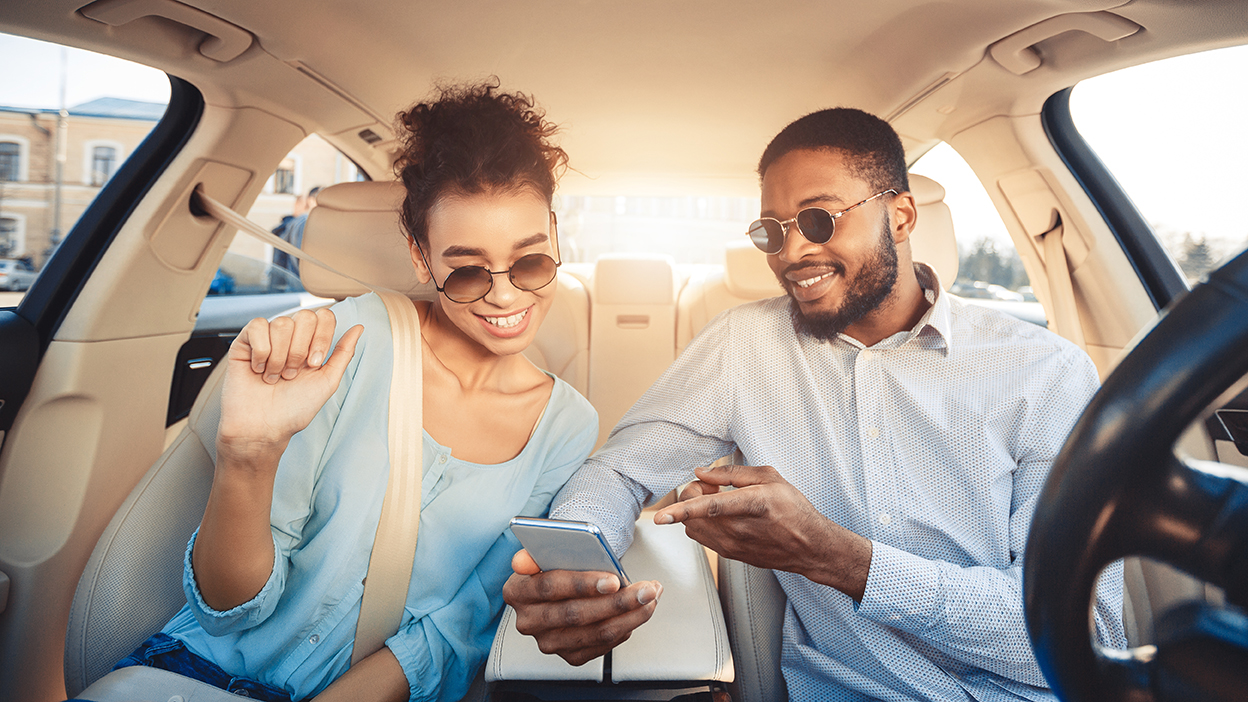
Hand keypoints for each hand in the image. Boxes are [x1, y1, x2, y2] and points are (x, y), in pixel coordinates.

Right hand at [217, 308, 362, 463]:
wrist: (263, 427)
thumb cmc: (294, 409)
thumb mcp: (327, 381)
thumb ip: (344, 353)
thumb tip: (359, 328)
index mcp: (311, 344)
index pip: (324, 317)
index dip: (322, 338)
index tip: (314, 364)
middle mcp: (290, 338)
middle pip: (305, 316)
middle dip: (301, 350)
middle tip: (292, 374)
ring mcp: (267, 338)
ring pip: (282, 323)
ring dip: (280, 356)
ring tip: (275, 376)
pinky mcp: (244, 342)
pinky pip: (257, 326)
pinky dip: (261, 352)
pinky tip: (259, 369)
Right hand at [502, 549, 662, 665]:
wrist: (559, 588)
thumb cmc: (554, 566)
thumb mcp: (543, 553)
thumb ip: (534, 553)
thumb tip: (522, 560)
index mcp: (517, 591)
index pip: (549, 587)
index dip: (583, 584)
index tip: (614, 579)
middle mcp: (529, 621)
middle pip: (576, 614)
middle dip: (617, 602)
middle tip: (646, 590)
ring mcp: (548, 642)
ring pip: (596, 632)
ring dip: (630, 616)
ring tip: (650, 598)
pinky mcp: (568, 655)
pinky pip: (602, 645)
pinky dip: (625, 628)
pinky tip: (637, 612)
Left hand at [653, 464, 872, 600]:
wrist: (809, 546)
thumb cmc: (793, 509)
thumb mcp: (769, 478)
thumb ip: (732, 473)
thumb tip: (701, 473)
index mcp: (753, 504)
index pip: (710, 507)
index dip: (683, 509)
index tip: (661, 516)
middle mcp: (739, 529)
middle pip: (693, 515)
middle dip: (691, 496)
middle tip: (711, 486)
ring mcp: (733, 546)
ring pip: (693, 527)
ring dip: (694, 511)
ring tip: (717, 500)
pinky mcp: (730, 555)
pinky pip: (702, 537)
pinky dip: (702, 523)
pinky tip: (721, 515)